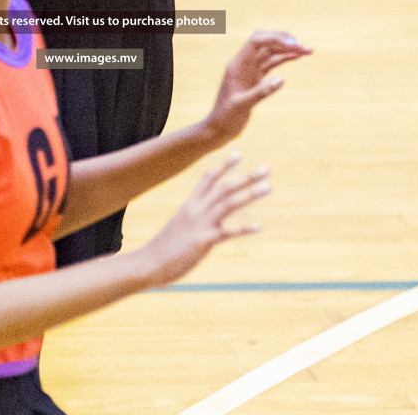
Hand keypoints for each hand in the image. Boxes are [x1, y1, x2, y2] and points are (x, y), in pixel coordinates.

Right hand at [138, 153, 270, 286]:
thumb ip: (192, 220)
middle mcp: (196, 210)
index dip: (224, 166)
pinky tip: (259, 227)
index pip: (208, 178)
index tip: (239, 154)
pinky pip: (228, 232)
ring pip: (229, 203)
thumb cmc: (163, 248)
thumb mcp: (178, 227)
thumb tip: (203, 222)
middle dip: (246, 177)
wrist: (149, 263)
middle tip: (266, 170)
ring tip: (268, 187)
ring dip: (250, 194)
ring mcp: (201, 224)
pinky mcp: (204, 241)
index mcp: (190, 205)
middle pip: (225, 187)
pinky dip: (244, 228)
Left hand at [204, 30, 310, 144]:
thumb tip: (281, 80)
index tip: (294, 44)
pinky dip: (284, 59)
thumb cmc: (226, 118)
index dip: (275, 38)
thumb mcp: (242, 106)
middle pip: (266, 42)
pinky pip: (272, 63)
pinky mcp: (255, 78)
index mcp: (238, 65)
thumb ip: (260, 92)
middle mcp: (244, 64)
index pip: (256, 41)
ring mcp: (250, 70)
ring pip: (271, 52)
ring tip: (308, 51)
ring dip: (288, 49)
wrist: (219, 128)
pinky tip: (297, 57)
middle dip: (285, 41)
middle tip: (304, 47)